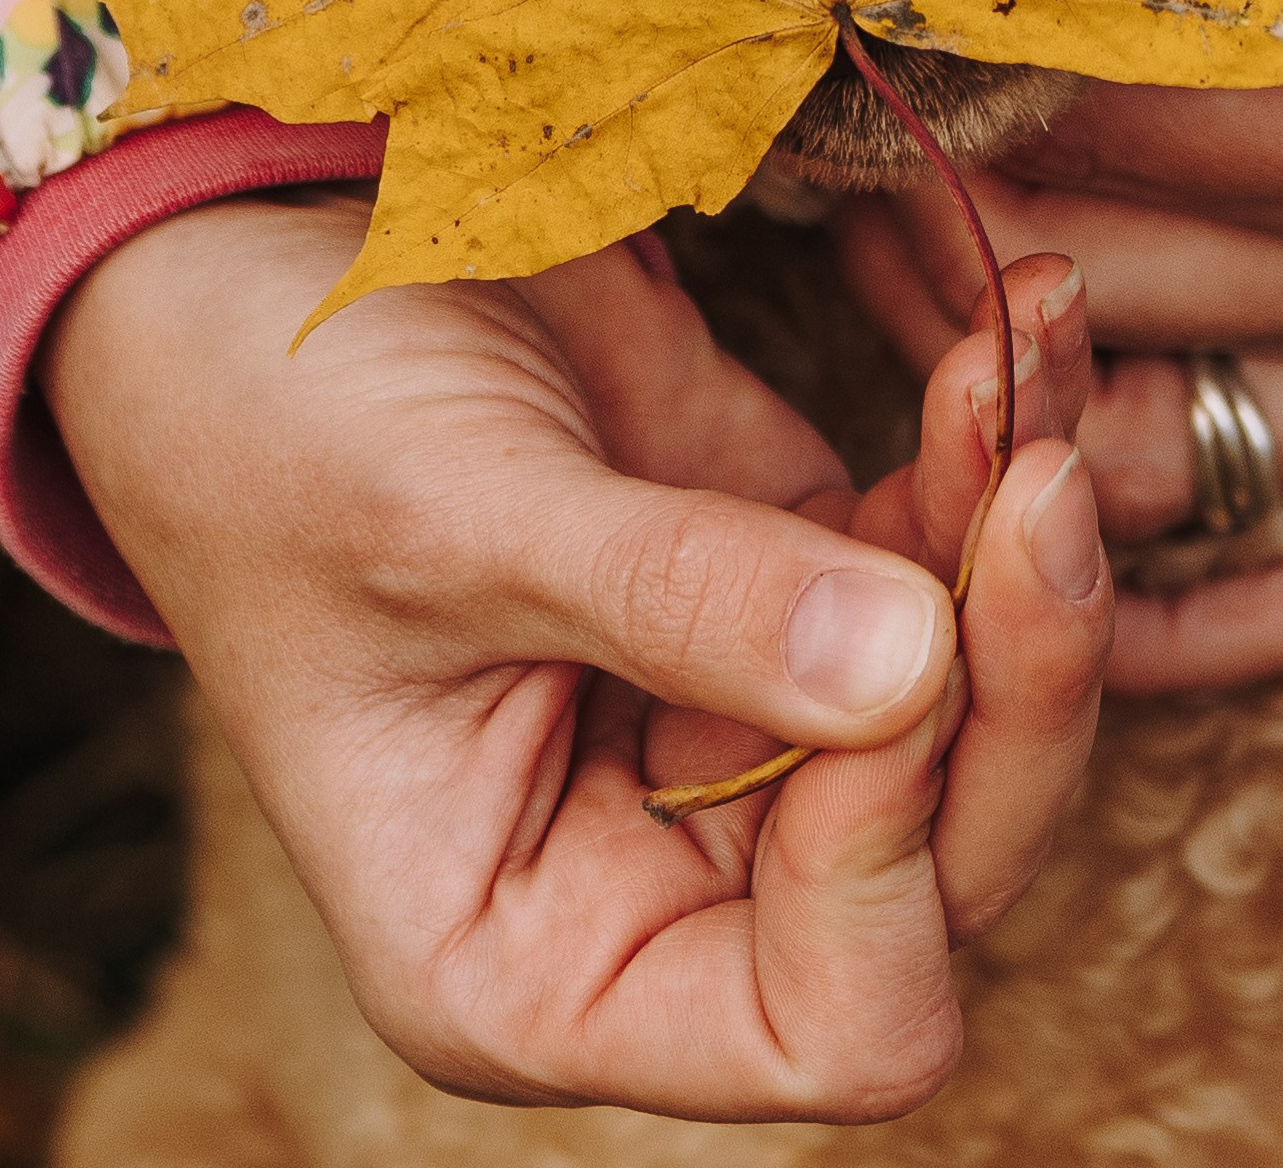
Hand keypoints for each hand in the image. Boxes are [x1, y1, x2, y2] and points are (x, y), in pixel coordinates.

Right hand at [42, 194, 1107, 1118]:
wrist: (240, 267)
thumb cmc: (270, 431)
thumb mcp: (453, 521)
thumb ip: (677, 601)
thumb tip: (912, 664)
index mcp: (542, 956)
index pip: (823, 1016)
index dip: (890, 856)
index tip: (894, 648)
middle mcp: (662, 874)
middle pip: (945, 857)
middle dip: (1015, 675)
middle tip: (1041, 482)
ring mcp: (739, 719)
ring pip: (977, 696)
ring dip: (1025, 535)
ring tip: (1025, 352)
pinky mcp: (787, 574)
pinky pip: (944, 550)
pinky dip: (991, 444)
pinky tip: (1014, 323)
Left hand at [836, 0, 1282, 694]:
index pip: (1144, 148)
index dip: (980, 85)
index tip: (843, 8)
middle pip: (1113, 297)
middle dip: (931, 216)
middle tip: (791, 124)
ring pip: (1158, 447)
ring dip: (985, 379)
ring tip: (847, 238)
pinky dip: (1175, 612)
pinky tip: (1030, 552)